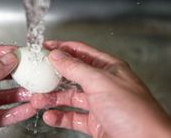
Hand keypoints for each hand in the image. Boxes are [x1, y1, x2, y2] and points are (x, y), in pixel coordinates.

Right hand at [31, 41, 170, 137]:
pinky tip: (50, 116)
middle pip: (72, 75)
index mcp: (108, 68)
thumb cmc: (135, 112)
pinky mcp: (95, 122)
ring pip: (69, 97)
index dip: (61, 48)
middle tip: (36, 76)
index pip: (80, 52)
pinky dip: (59, 117)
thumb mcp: (101, 82)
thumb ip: (76, 68)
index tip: (44, 48)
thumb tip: (57, 55)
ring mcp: (99, 104)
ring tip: (37, 99)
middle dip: (52, 76)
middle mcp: (103, 84)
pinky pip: (72, 116)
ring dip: (52, 98)